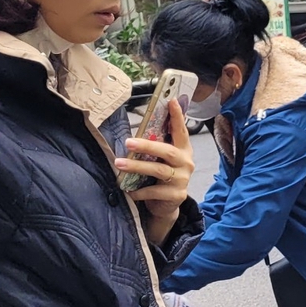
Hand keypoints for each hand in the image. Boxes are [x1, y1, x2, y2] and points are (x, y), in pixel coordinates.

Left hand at [119, 106, 195, 245]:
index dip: (177, 116)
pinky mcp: (176, 195)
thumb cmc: (160, 177)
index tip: (172, 101)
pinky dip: (139, 191)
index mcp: (183, 150)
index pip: (181, 131)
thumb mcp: (160, 160)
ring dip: (137, 167)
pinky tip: (128, 190)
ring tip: (119, 164)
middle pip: (167, 152)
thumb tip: (133, 135)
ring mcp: (182, 179)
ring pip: (159, 171)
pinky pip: (155, 191)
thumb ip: (154, 148)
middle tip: (128, 142)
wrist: (166, 205)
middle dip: (147, 146)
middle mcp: (186, 163)